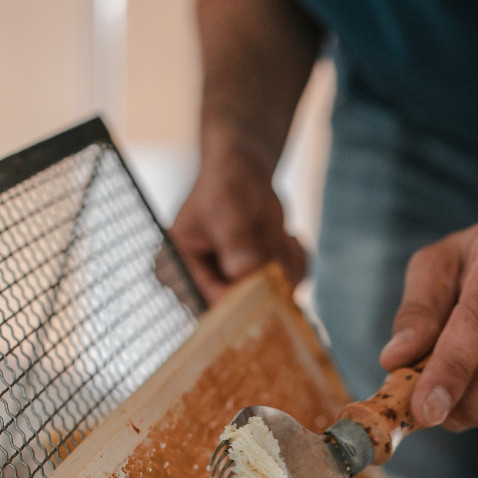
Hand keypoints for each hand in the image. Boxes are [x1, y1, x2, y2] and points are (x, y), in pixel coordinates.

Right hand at [169, 134, 307, 304]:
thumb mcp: (229, 207)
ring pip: (276, 299)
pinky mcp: (260, 284)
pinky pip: (290, 287)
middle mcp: (207, 286)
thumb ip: (236, 240)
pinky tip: (286, 237)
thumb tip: (244, 271)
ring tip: (280, 232)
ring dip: (287, 266)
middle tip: (280, 240)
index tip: (270, 281)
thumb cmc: (227, 182)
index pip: (213, 303)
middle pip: (247, 308)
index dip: (244, 301)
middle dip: (271, 278)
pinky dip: (297, 263)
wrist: (244, 169)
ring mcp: (236, 287)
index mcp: (181, 270)